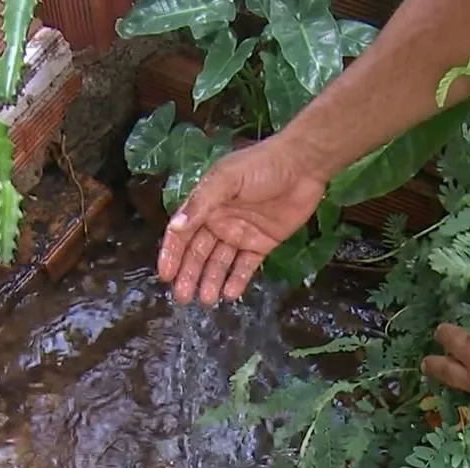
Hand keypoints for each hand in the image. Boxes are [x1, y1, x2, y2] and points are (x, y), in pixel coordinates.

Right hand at [157, 135, 327, 304]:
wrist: (303, 166)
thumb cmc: (262, 166)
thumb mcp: (227, 179)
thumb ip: (201, 204)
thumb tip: (175, 227)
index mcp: (207, 204)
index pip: (183, 234)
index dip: (172, 254)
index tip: (165, 276)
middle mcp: (220, 221)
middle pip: (199, 253)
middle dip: (190, 275)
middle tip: (183, 297)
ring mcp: (241, 234)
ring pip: (220, 262)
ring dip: (211, 280)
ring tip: (206, 300)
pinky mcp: (262, 243)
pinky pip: (246, 266)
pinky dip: (237, 280)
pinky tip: (230, 294)